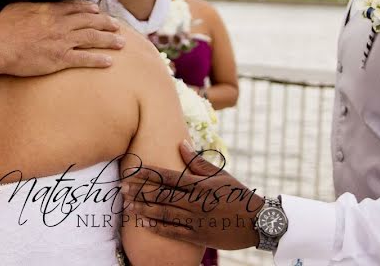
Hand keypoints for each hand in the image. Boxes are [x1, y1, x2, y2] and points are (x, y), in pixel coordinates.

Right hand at [0, 0, 124, 76]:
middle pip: (90, 22)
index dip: (89, 9)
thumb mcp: (17, 7)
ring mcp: (62, 41)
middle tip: (118, 26)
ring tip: (122, 42)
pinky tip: (110, 61)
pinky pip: (84, 59)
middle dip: (106, 24)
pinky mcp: (60, 59)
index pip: (76, 7)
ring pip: (92, 39)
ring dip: (109, 40)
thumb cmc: (2, 28)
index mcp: (50, 11)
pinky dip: (98, 59)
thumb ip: (31, 5)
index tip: (98, 11)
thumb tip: (34, 3)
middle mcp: (61, 24)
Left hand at [121, 141, 263, 249]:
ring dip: (144, 209)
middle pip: (162, 194)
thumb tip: (180, 143)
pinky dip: (158, 227)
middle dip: (140, 191)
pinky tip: (144, 223)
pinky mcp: (199, 236)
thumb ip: (198, 162)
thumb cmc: (238, 195)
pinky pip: (174, 231)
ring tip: (127, 205)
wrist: (258, 222)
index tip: (132, 170)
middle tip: (121, 188)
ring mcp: (196, 220)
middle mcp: (196, 201)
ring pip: (164, 213)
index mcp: (200, 184)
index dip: (148, 173)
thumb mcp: (220, 175)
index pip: (168, 176)